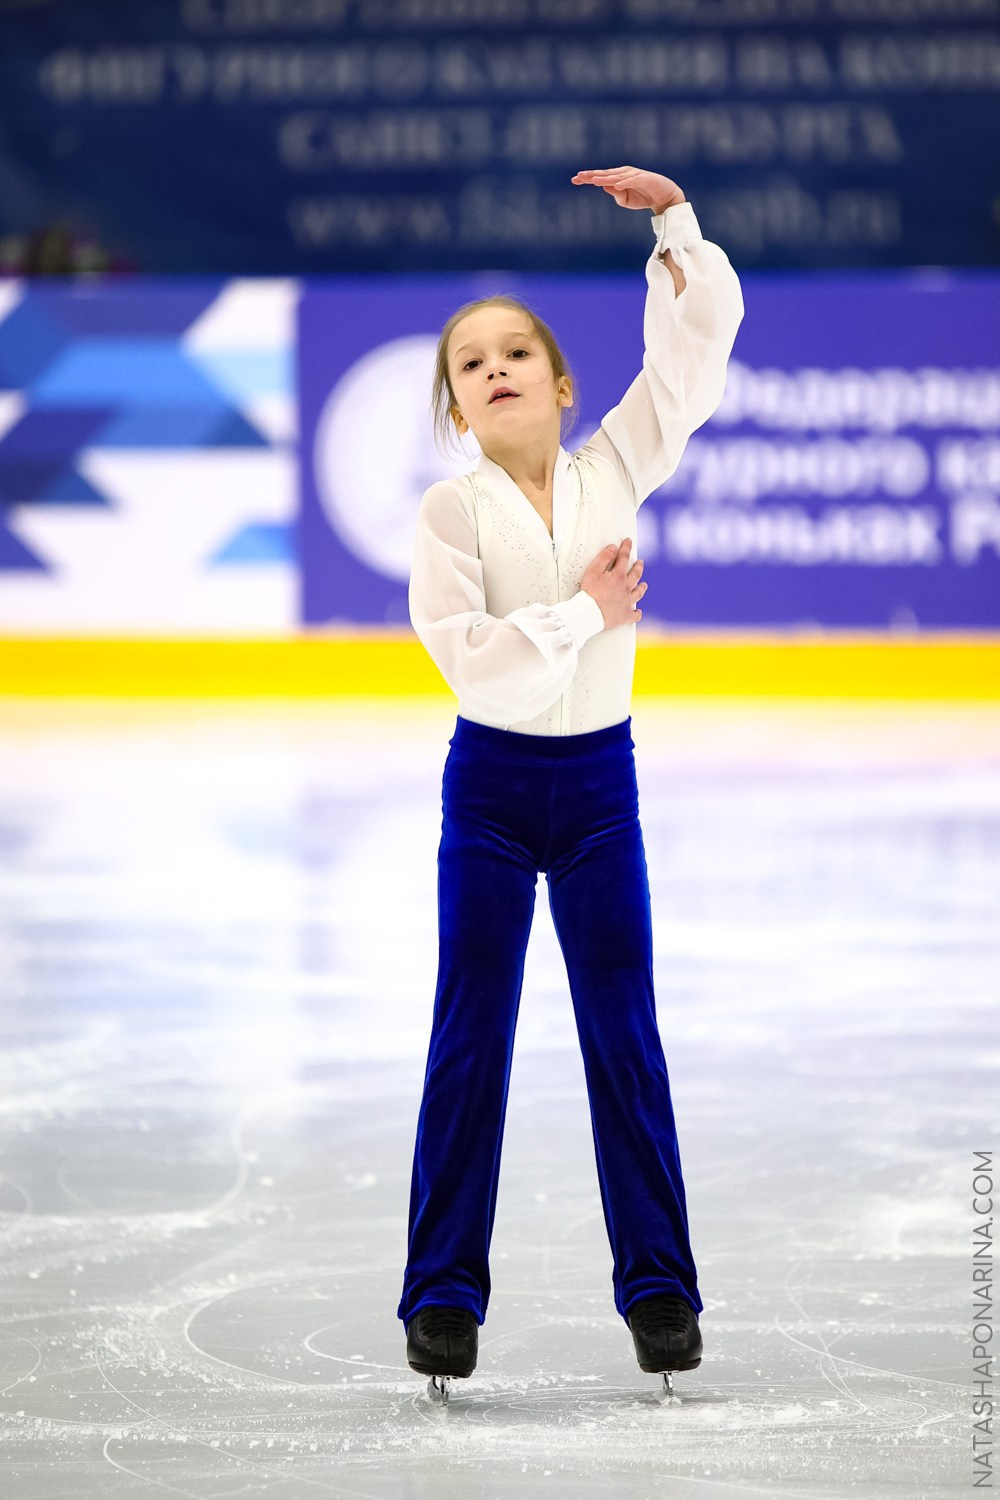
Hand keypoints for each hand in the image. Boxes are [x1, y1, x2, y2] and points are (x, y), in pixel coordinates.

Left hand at [570, 166, 684, 214]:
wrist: (663, 197)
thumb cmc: (643, 197)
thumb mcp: (626, 201)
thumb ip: (616, 195)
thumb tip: (606, 187)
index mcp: (617, 178)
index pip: (600, 177)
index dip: (587, 178)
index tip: (574, 180)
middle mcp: (623, 173)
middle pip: (605, 174)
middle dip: (591, 175)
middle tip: (578, 176)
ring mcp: (633, 174)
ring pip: (616, 176)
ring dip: (604, 178)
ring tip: (593, 181)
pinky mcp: (643, 178)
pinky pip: (632, 180)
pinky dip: (624, 182)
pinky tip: (615, 185)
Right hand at [580, 538, 646, 629]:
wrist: (590, 614)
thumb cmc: (590, 594)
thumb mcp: (593, 571)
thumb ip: (604, 557)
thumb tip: (613, 548)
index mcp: (618, 576)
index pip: (623, 558)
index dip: (626, 548)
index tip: (628, 542)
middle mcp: (625, 588)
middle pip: (635, 575)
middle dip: (638, 567)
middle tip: (640, 563)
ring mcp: (626, 602)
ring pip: (638, 593)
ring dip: (642, 588)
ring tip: (644, 585)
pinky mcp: (624, 616)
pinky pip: (634, 615)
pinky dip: (637, 613)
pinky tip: (638, 612)